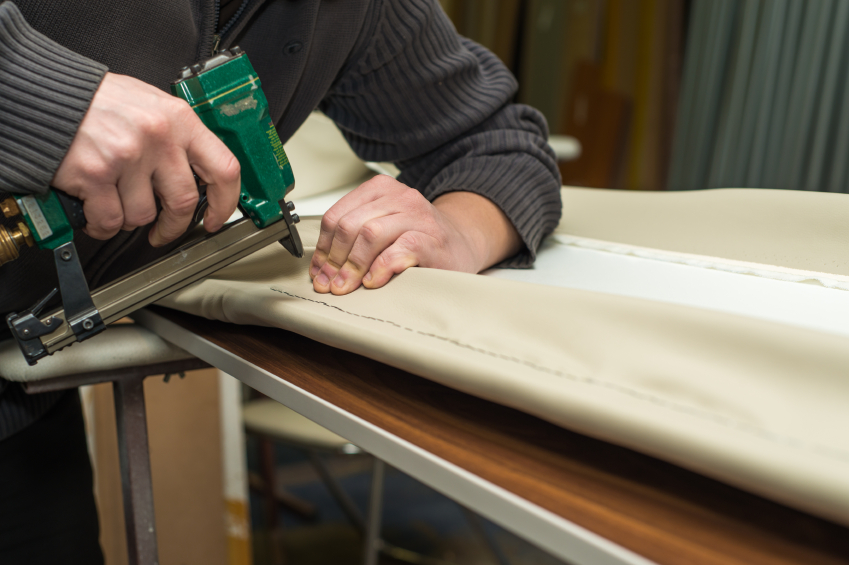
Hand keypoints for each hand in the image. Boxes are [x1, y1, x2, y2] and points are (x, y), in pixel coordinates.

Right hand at [52, 72, 240, 245]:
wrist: (48, 95)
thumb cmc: (98, 101)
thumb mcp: (151, 106)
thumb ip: (178, 137)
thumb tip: (201, 174)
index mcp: (179, 120)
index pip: (224, 169)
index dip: (225, 203)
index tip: (215, 219)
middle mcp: (158, 138)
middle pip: (184, 202)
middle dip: (173, 225)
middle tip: (165, 230)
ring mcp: (127, 157)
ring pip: (144, 215)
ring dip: (130, 218)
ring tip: (117, 203)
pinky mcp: (96, 175)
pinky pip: (110, 220)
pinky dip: (103, 226)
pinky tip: (97, 213)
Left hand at [309, 175, 521, 294]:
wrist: (464, 244)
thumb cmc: (422, 240)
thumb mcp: (385, 227)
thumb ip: (356, 236)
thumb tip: (322, 266)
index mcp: (380, 190)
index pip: (337, 216)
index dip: (323, 248)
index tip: (319, 271)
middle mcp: (399, 197)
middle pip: (350, 225)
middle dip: (334, 260)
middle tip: (329, 284)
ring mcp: (417, 217)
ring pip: (370, 234)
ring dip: (352, 266)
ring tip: (346, 286)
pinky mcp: (432, 240)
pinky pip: (399, 250)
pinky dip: (381, 268)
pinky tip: (374, 281)